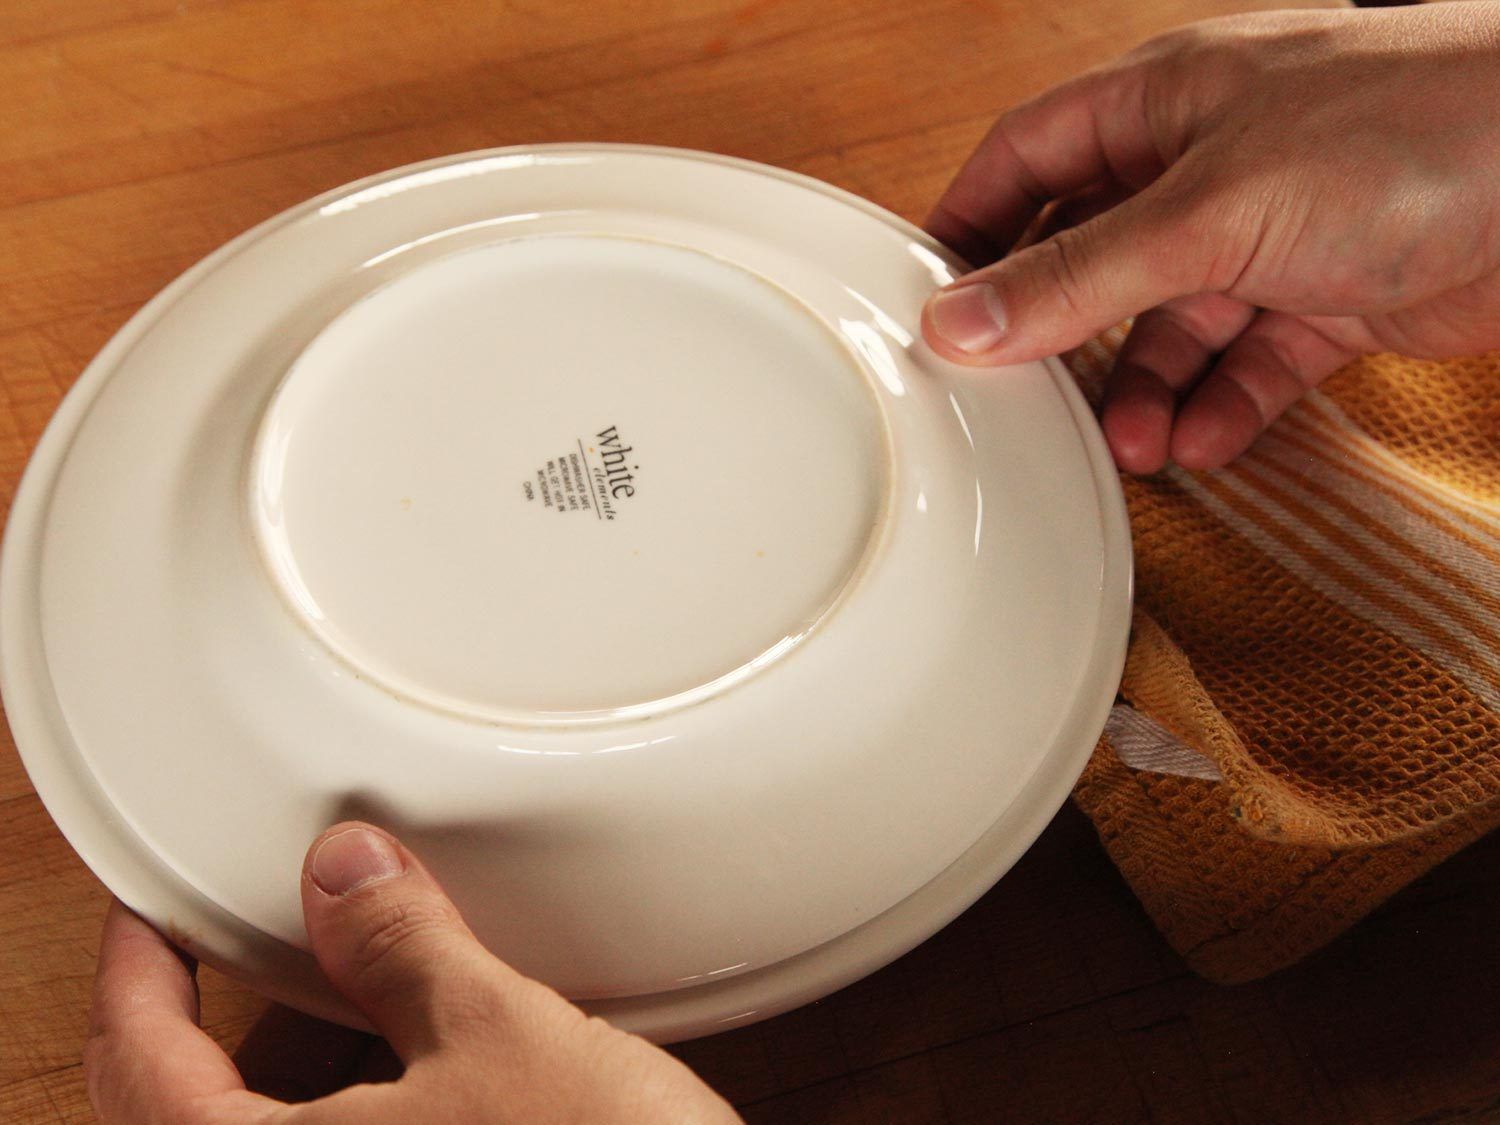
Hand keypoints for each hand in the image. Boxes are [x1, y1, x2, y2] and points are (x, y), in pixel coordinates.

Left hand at [84, 822, 740, 1122]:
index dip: (138, 967)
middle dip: (229, 1014)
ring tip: (361, 992)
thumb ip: (406, 947)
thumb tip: (351, 874)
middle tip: (260, 943)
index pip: (141, 1058)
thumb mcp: (499, 1036)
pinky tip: (430, 1064)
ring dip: (307, 1061)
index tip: (148, 915)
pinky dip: (367, 1103)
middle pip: (196, 1108)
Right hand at [921, 3, 1499, 471]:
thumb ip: (1078, 276)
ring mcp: (1270, 233)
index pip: (1028, 158)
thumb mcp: (1210, 209)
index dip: (972, 225)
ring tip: (1134, 446)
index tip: (929, 302)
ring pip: (1170, 324)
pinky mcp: (1329, 298)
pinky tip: (1204, 441)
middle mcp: (1208, 165)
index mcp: (1163, 102)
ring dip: (1146, 390)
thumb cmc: (1412, 127)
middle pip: (1094, 257)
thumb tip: (961, 322)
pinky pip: (1247, 364)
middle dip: (1064, 336)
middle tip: (1027, 401)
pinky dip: (1221, 406)